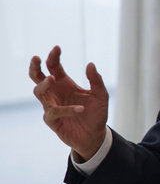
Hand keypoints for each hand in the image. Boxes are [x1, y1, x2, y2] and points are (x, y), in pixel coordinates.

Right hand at [29, 46, 108, 160]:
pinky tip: (80, 108)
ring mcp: (51, 106)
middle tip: (37, 58)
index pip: (54, 67)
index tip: (57, 48)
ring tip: (53, 79)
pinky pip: (54, 112)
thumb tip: (90, 64)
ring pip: (39, 93)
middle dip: (35, 67)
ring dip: (45, 85)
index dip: (53, 57)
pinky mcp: (52, 120)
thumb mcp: (101, 95)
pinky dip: (67, 109)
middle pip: (37, 77)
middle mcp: (55, 93)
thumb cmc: (96, 113)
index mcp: (64, 83)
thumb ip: (96, 80)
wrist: (95, 135)